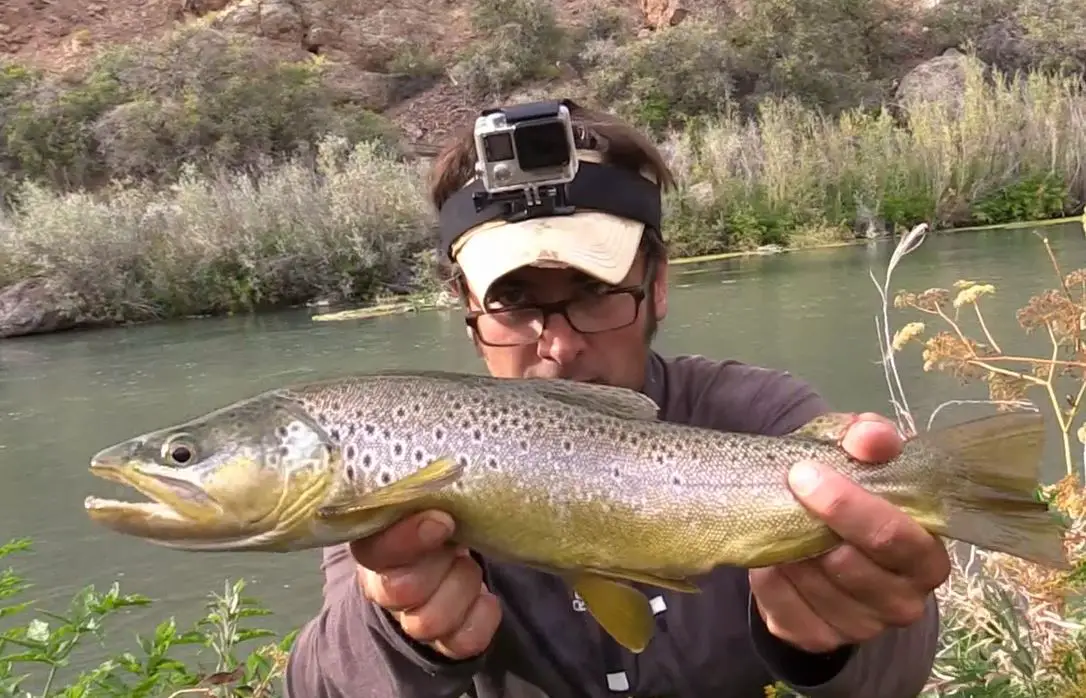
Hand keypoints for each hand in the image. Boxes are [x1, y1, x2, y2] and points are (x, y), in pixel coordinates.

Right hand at [350, 511, 501, 659]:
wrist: (450, 554)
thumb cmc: (437, 517)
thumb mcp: (427, 501)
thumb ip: (425, 497)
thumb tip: (440, 484)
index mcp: (373, 548)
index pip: (373, 551)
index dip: (407, 539)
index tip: (443, 520)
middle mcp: (385, 590)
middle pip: (401, 590)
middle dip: (441, 562)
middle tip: (457, 541)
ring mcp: (414, 621)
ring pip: (430, 621)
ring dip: (462, 585)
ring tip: (468, 565)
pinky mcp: (447, 641)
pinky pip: (465, 641)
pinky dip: (483, 614)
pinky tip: (485, 596)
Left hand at [749, 412, 951, 653]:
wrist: (819, 536)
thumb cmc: (849, 491)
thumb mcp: (858, 453)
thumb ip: (869, 437)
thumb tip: (871, 437)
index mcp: (927, 556)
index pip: (894, 537)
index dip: (847, 506)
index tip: (804, 473)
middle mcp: (905, 601)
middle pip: (850, 565)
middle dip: (810, 525)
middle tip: (785, 490)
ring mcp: (863, 626)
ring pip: (814, 587)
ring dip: (788, 550)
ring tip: (779, 520)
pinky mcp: (820, 638)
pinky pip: (783, 609)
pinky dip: (769, 577)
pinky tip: (770, 554)